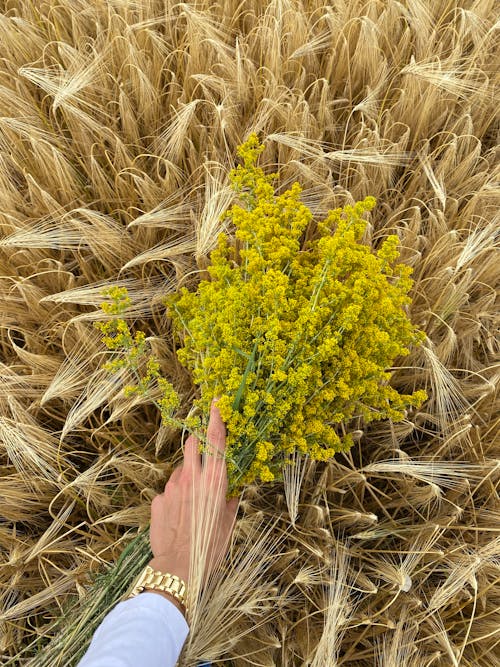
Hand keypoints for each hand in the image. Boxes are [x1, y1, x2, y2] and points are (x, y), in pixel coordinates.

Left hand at [148, 397, 239, 591]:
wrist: (179, 568)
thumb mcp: (227, 525)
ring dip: (186, 477)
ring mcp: (172, 487)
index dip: (216, 418)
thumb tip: (232, 495)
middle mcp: (193, 478)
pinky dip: (173, 498)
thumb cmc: (210, 548)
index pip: (216, 441)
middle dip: (196, 445)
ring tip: (190, 503)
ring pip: (179, 470)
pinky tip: (177, 517)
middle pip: (191, 444)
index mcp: (215, 482)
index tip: (216, 402)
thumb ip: (230, 503)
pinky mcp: (158, 500)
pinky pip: (167, 491)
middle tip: (201, 460)